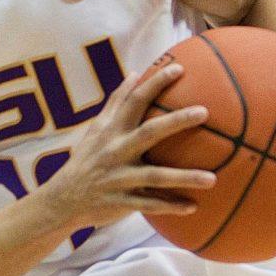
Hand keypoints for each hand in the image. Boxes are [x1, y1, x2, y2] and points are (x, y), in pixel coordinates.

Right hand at [45, 63, 214, 228]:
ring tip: (213, 178)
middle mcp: (115, 151)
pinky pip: (150, 204)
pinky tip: (193, 206)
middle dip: (176, 121)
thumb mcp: (97, 128)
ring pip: (155, 175)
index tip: (179, 68)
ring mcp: (119, 178)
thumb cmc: (87, 159)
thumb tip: (136, 73)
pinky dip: (170, 206)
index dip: (155, 83)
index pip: (134, 100)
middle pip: (149, 132)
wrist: (63, 199)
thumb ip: (117, 103)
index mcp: (111, 130)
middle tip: (204, 112)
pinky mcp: (121, 202)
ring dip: (184, 177)